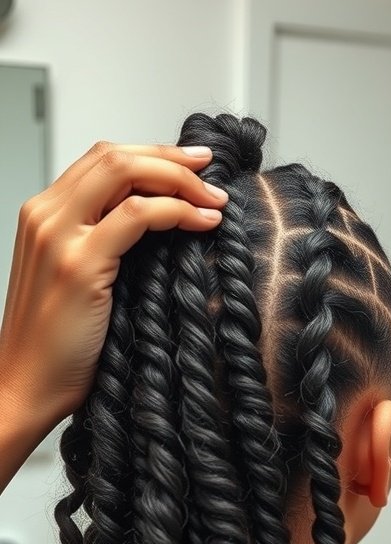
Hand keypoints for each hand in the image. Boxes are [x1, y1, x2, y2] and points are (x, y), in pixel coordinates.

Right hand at [0, 141, 227, 429]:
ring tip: (213, 201)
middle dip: (171, 158)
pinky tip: (202, 223)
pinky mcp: (78, 263)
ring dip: (179, 179)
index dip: (153, 156)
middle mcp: (45, 215)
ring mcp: (58, 235)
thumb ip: (105, 246)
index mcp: (43, 216)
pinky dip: (177, 210)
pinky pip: (138, 214)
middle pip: (114, 156)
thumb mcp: (81, 281)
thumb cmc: (56, 347)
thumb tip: (160, 226)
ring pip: (125, 171)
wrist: (25, 387)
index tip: (192, 168)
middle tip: (211, 172)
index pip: (102, 161)